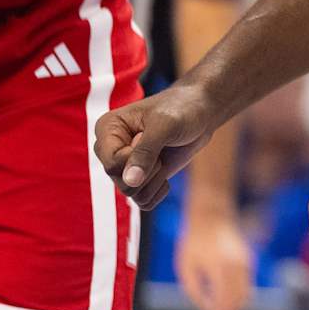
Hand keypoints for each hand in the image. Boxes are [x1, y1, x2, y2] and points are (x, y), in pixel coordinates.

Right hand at [94, 84, 218, 208]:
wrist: (201, 111)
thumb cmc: (182, 109)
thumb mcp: (165, 125)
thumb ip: (146, 152)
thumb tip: (130, 182)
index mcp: (107, 129)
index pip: (112, 165)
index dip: (136, 160)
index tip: (149, 139)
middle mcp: (110, 150)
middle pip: (122, 183)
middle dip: (149, 170)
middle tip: (161, 147)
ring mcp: (124, 166)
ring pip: (132, 194)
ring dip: (155, 179)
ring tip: (163, 157)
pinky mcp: (140, 178)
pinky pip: (144, 200)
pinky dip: (159, 190)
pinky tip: (166, 170)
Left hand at [175, 209, 254, 309]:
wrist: (211, 218)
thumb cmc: (194, 244)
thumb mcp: (186, 268)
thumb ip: (196, 291)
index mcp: (219, 266)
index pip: (225, 297)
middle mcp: (236, 264)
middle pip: (239, 296)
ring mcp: (244, 262)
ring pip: (247, 291)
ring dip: (239, 306)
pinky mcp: (247, 261)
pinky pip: (248, 284)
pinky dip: (243, 296)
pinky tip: (235, 304)